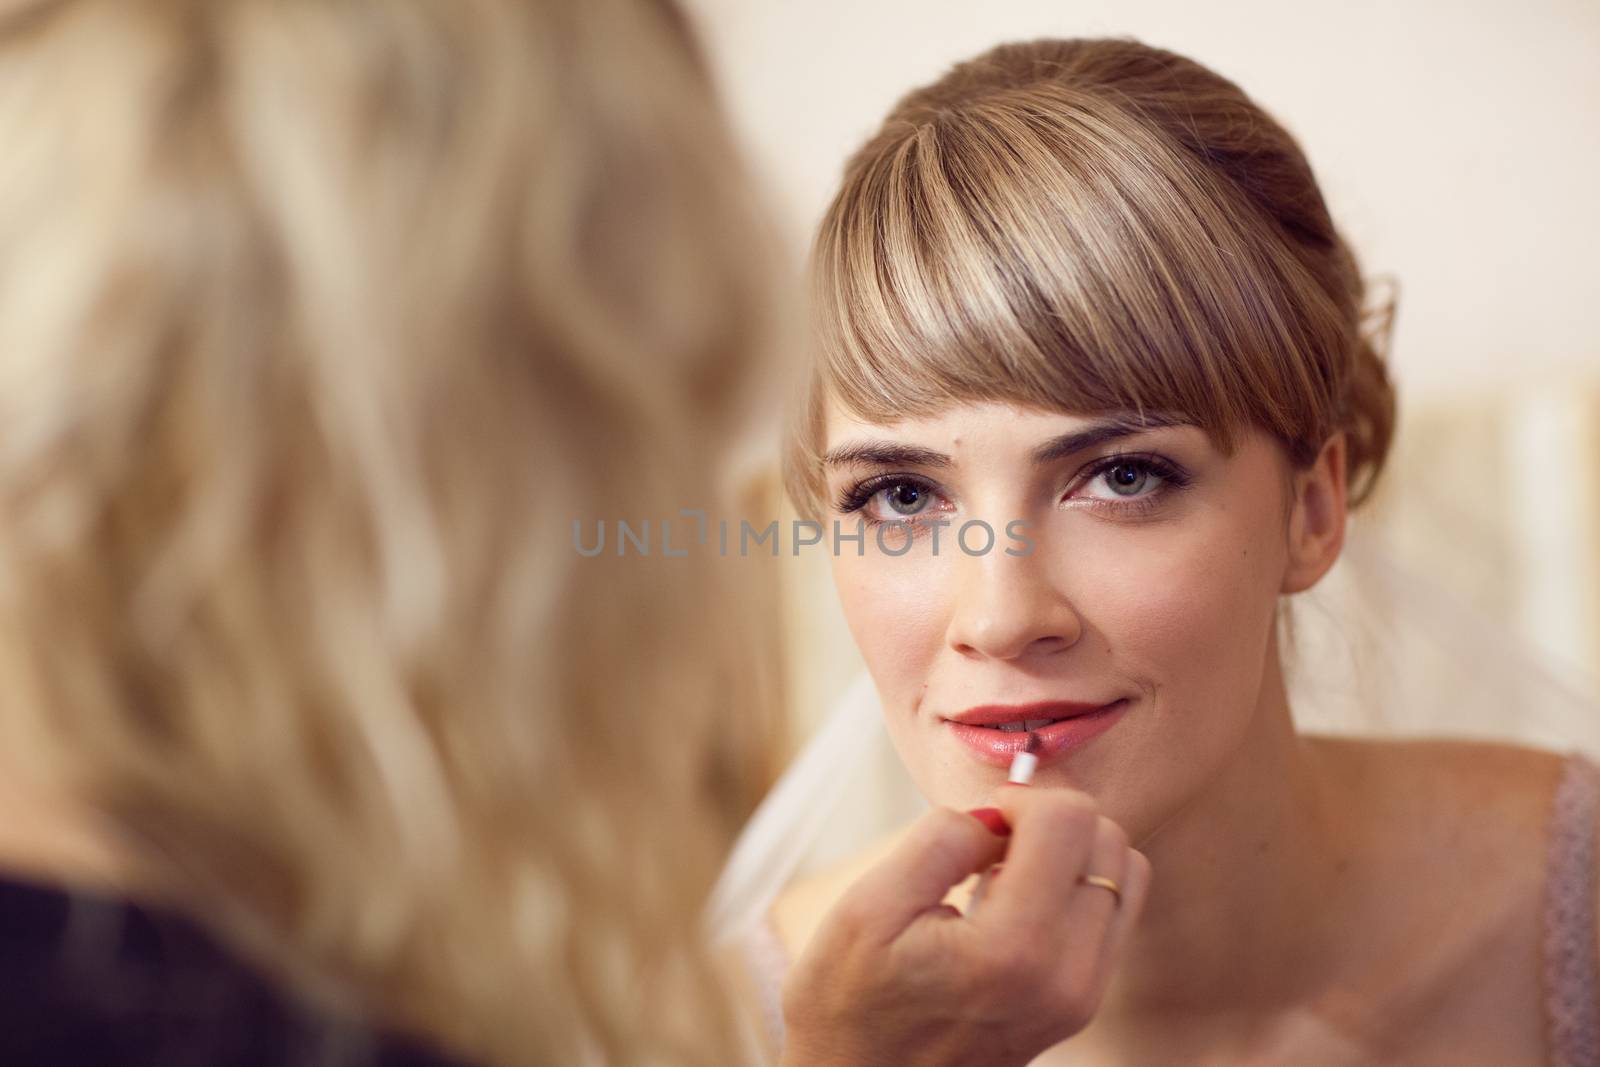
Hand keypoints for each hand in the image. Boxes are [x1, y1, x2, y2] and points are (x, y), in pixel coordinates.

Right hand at [778, 787, 1149, 1066]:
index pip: (1068, 821)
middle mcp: (1065, 976)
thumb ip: (940, 841)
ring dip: (1068, 851)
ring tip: (1003, 873)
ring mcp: (1081, 996)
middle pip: (1106, 839)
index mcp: (1012, 948)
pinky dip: (1073, 885)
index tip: (981, 821)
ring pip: (1122, 872)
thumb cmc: (850, 1004)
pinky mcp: (1082, 1004)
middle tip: (990, 843)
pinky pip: (1112, 911)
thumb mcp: (867, 906)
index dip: (1021, 798)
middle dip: (1049, 821)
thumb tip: (998, 813)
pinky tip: (1015, 902)